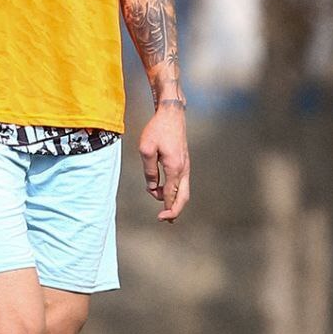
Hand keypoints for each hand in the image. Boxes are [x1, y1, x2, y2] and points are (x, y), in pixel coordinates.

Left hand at [138, 106, 189, 221]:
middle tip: (165, 219)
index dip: (167, 209)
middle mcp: (184, 169)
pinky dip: (175, 191)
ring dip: (173, 200)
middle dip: (175, 211)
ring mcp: (186, 165)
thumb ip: (149, 171)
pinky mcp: (184, 162)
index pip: (172, 195)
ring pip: (184, 191)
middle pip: (183, 197)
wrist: (171, 114)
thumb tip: (152, 187)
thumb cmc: (158, 129)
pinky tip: (164, 191)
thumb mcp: (147, 150)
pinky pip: (182, 182)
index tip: (160, 217)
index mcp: (174, 168)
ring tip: (160, 203)